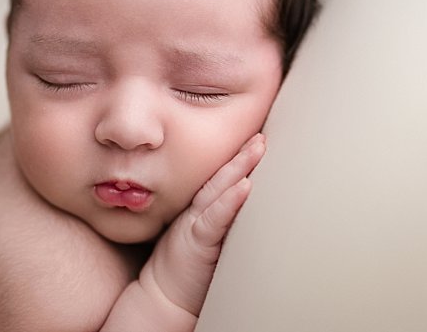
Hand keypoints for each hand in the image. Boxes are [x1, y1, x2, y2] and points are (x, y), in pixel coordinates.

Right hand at [141, 134, 265, 319]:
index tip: (256, 137)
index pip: (223, 177)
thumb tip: (249, 203)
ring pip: (221, 188)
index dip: (239, 157)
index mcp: (204, 206)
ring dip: (240, 166)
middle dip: (243, 153)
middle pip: (224, 175)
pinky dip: (230, 200)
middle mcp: (200, 208)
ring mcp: (197, 220)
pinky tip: (243, 186)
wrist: (165, 292)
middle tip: (261, 134)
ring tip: (257, 147)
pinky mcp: (197, 238)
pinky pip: (215, 216)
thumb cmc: (189, 266)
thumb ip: (222, 219)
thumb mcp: (209, 237)